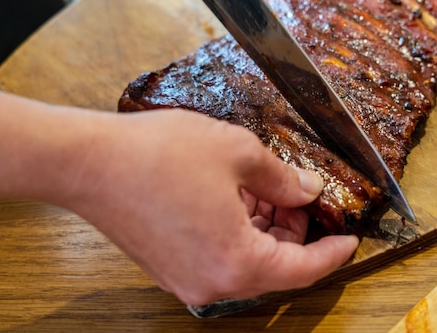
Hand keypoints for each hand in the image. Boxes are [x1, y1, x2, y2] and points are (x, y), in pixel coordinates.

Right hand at [60, 109, 358, 304]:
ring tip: (264, 188)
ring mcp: (187, 280)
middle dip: (295, 232)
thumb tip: (306, 190)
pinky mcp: (169, 269)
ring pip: (247, 262)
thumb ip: (283, 178)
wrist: (88, 162)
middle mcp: (212, 283)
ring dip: (264, 230)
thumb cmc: (158, 155)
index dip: (332, 252)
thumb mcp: (238, 153)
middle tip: (301, 195)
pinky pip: (220, 259)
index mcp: (236, 262)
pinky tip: (236, 198)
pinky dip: (238, 234)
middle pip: (275, 267)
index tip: (349, 238)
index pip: (303, 269)